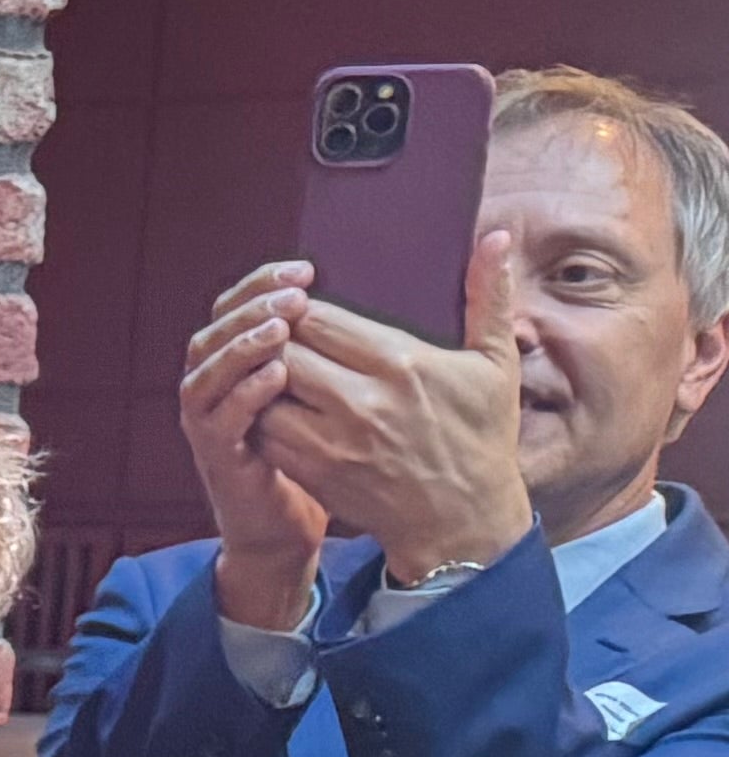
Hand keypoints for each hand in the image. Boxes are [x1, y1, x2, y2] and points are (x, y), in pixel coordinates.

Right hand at [176, 260, 333, 627]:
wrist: (286, 529)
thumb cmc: (314, 461)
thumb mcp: (325, 397)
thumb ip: (333, 352)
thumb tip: (371, 303)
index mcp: (237, 368)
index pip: (235, 309)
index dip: (261, 285)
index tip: (305, 270)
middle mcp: (214, 391)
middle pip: (211, 331)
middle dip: (250, 307)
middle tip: (292, 296)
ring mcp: (210, 426)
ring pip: (204, 372)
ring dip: (240, 346)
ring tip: (281, 329)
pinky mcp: (219, 460)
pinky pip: (218, 421)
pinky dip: (242, 396)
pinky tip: (275, 378)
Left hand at [249, 228, 534, 579]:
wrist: (462, 520)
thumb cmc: (481, 437)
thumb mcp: (495, 364)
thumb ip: (489, 296)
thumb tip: (497, 235)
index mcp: (402, 363)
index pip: (317, 318)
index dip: (297, 308)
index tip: (298, 306)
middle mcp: (362, 400)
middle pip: (282, 348)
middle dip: (272, 337)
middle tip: (274, 334)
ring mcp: (331, 439)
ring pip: (264, 389)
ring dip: (260, 376)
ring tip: (269, 367)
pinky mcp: (312, 470)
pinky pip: (263, 430)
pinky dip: (260, 413)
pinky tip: (271, 405)